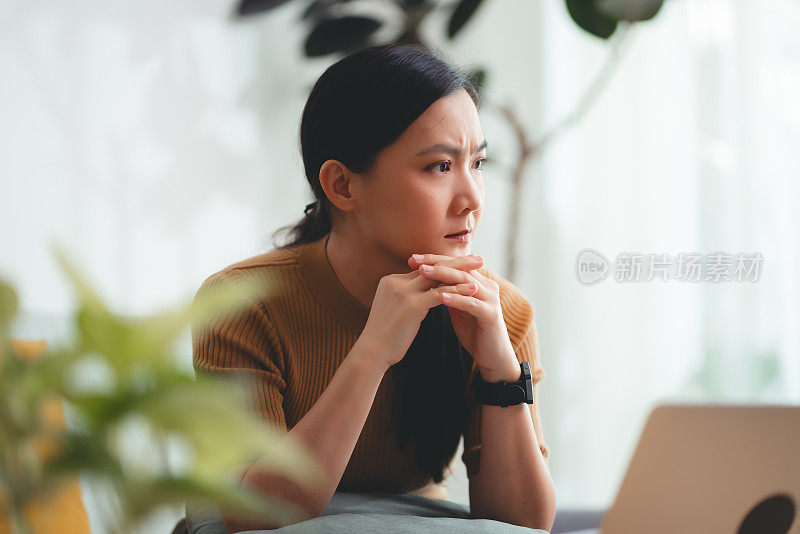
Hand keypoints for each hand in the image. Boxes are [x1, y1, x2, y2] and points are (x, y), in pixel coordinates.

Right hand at [357, 255, 485, 370]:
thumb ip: (406, 299)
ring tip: (480, 266)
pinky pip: (440, 294)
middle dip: (456, 261)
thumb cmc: (384, 337)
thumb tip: (421, 297)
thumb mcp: (393, 310)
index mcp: (391, 281)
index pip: (423, 270)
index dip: (444, 266)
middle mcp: (396, 282)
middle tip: (476, 257)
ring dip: (461, 271)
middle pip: (432, 267)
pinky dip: (458, 290)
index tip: (460, 263)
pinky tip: (473, 290)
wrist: (371, 352)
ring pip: (438, 276)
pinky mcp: (412, 305)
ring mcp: (403, 292)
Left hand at [408, 253, 519, 381]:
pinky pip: (471, 303)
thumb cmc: (473, 331)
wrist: (492, 356)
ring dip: (443, 275)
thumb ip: (449, 293)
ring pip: (465, 281)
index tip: (412, 259)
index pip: (455, 264)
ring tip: (423, 272)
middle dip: (436, 263)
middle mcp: (486, 286)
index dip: (434, 260)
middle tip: (415, 261)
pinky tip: (440, 296)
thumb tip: (428, 282)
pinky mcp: (491, 314)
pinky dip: (455, 298)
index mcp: (478, 283)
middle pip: (459, 268)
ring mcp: (490, 299)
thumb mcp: (458, 308)